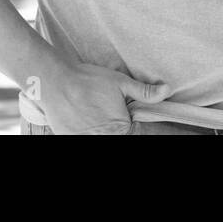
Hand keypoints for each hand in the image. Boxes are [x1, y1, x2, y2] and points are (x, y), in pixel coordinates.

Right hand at [37, 61, 170, 134]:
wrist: (56, 82)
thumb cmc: (89, 80)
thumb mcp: (120, 82)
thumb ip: (145, 92)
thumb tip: (167, 90)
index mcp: (120, 130)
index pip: (135, 133)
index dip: (132, 125)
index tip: (123, 117)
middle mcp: (104, 139)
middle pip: (118, 135)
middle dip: (116, 127)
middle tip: (103, 111)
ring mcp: (87, 141)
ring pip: (100, 136)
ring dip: (101, 129)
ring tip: (93, 114)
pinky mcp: (71, 140)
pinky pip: (84, 138)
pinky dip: (87, 131)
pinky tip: (84, 120)